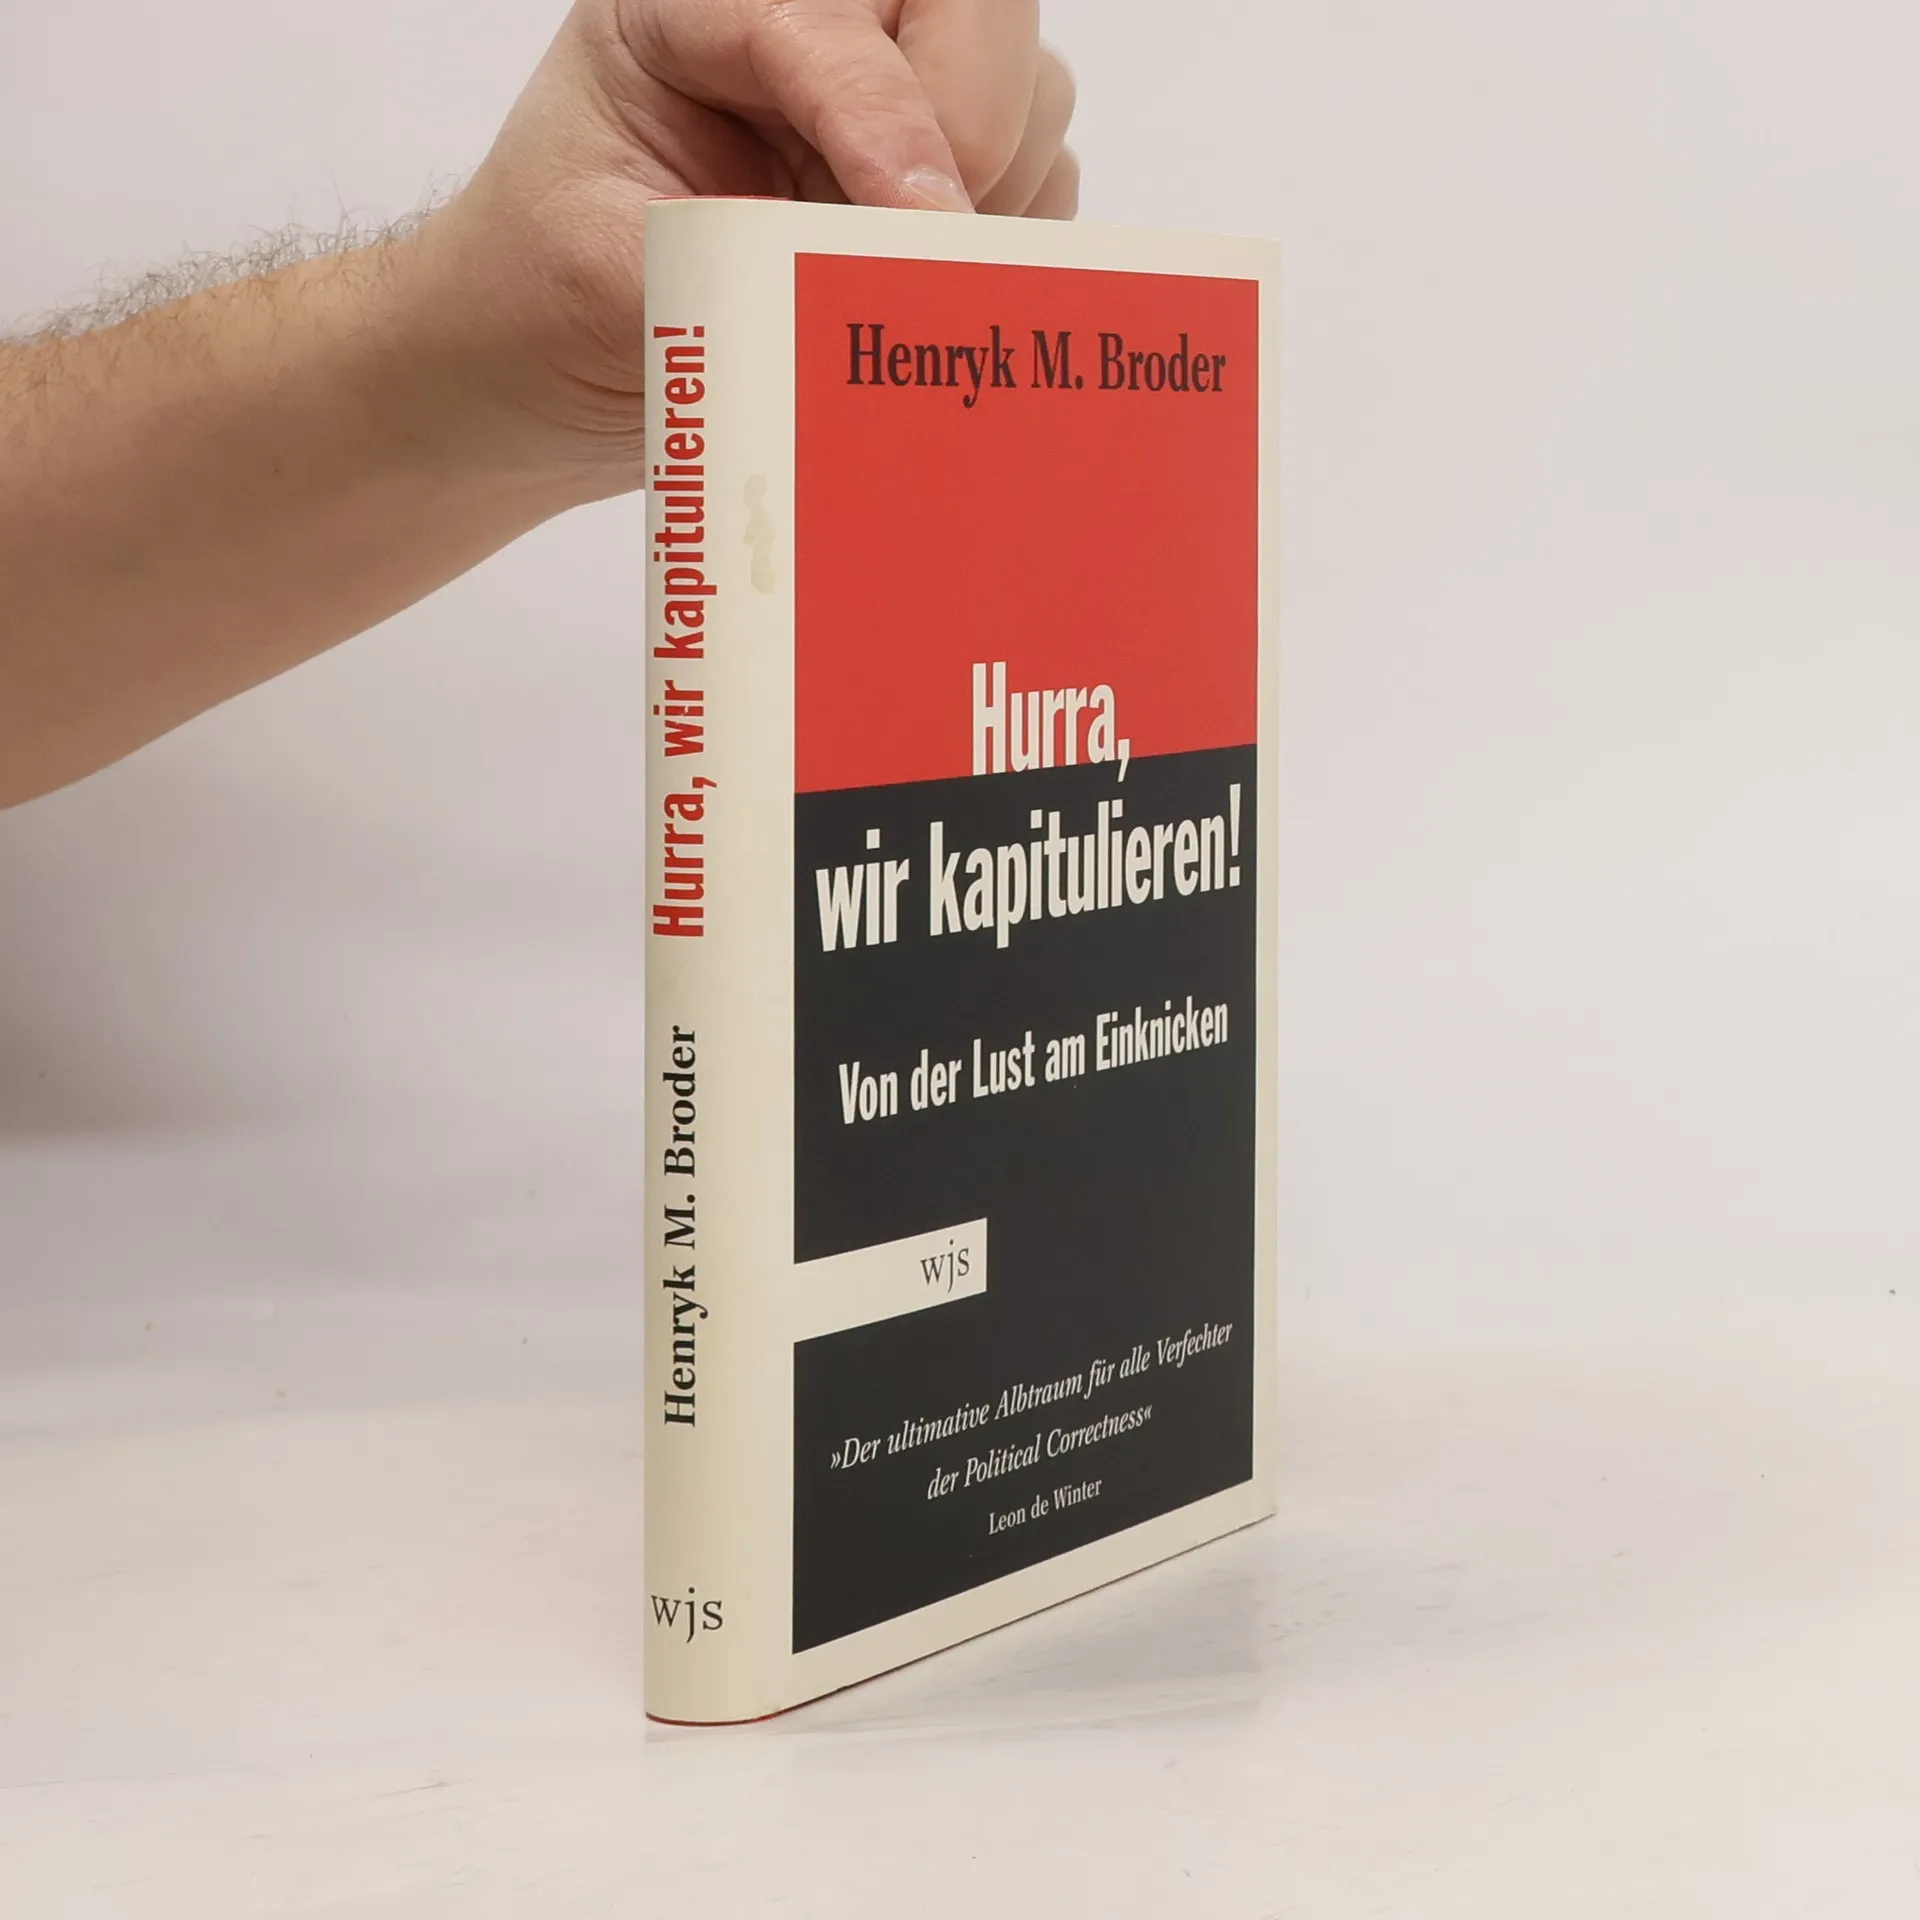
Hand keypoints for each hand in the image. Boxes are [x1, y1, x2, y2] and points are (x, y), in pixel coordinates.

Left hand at [412, 0, 1077, 495]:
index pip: (833, 20)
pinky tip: (915, 296)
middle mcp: (811, 21)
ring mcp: (889, 91)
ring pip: (1032, 93)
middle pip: (977, 10)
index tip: (925, 222)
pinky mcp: (937, 173)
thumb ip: (745, 268)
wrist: (538, 365)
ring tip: (885, 283)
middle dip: (971, 131)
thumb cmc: (545, 298)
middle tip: (917, 248)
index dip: (892, 116)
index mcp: (698, 1)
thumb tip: (882, 292)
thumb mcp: (614, 278)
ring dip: (989, 201)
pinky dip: (1006, 250)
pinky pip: (1043, 184)